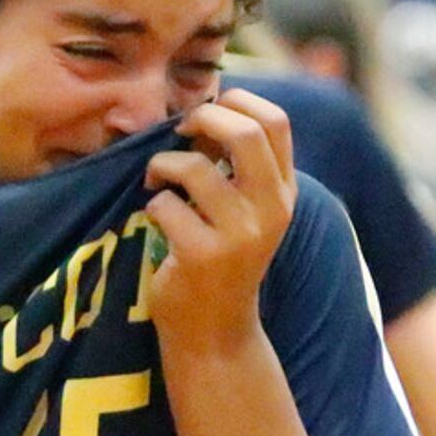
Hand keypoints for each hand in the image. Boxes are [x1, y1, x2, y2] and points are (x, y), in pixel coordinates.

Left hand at [140, 91, 296, 356]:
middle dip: (200, 118)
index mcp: (284, 191)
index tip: (205, 113)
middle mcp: (270, 209)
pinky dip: (152, 206)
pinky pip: (164, 205)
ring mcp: (239, 234)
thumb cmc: (221, 261)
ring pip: (193, 167)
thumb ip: (237, 166)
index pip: (275, 121)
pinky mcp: (203, 255)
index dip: (237, 102)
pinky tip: (158, 225)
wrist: (216, 334)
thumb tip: (202, 111)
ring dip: (161, 166)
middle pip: (243, 132)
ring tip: (156, 182)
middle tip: (176, 132)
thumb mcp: (246, 212)